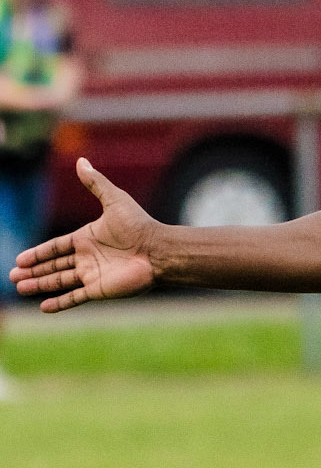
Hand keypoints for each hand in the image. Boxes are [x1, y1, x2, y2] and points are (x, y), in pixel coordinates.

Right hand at [8, 157, 158, 311]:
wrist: (158, 250)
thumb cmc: (138, 225)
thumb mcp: (114, 199)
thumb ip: (95, 183)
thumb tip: (81, 160)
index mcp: (86, 238)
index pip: (55, 247)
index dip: (38, 253)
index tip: (20, 259)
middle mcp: (87, 258)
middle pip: (54, 266)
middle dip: (34, 271)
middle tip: (13, 276)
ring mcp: (92, 275)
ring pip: (59, 281)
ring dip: (40, 285)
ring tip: (21, 287)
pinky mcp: (99, 289)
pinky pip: (75, 298)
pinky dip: (60, 303)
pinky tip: (44, 307)